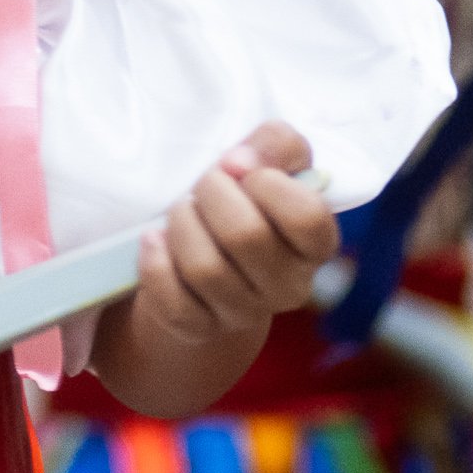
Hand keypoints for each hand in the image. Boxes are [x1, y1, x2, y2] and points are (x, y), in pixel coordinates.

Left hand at [130, 120, 340, 343]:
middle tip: (205, 186)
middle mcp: (290, 286)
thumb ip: (275, 144)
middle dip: (212, 194)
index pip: (307, 216)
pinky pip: (173, 300)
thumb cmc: (243, 198)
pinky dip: (156, 261)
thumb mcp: (268, 159)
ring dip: (182, 224)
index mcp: (316, 244)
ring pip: (205, 267)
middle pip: (246, 235)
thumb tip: (239, 164)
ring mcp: (246, 313)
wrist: (204, 249)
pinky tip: (157, 241)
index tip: (243, 168)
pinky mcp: (201, 328)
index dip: (268, 183)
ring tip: (183, 211)